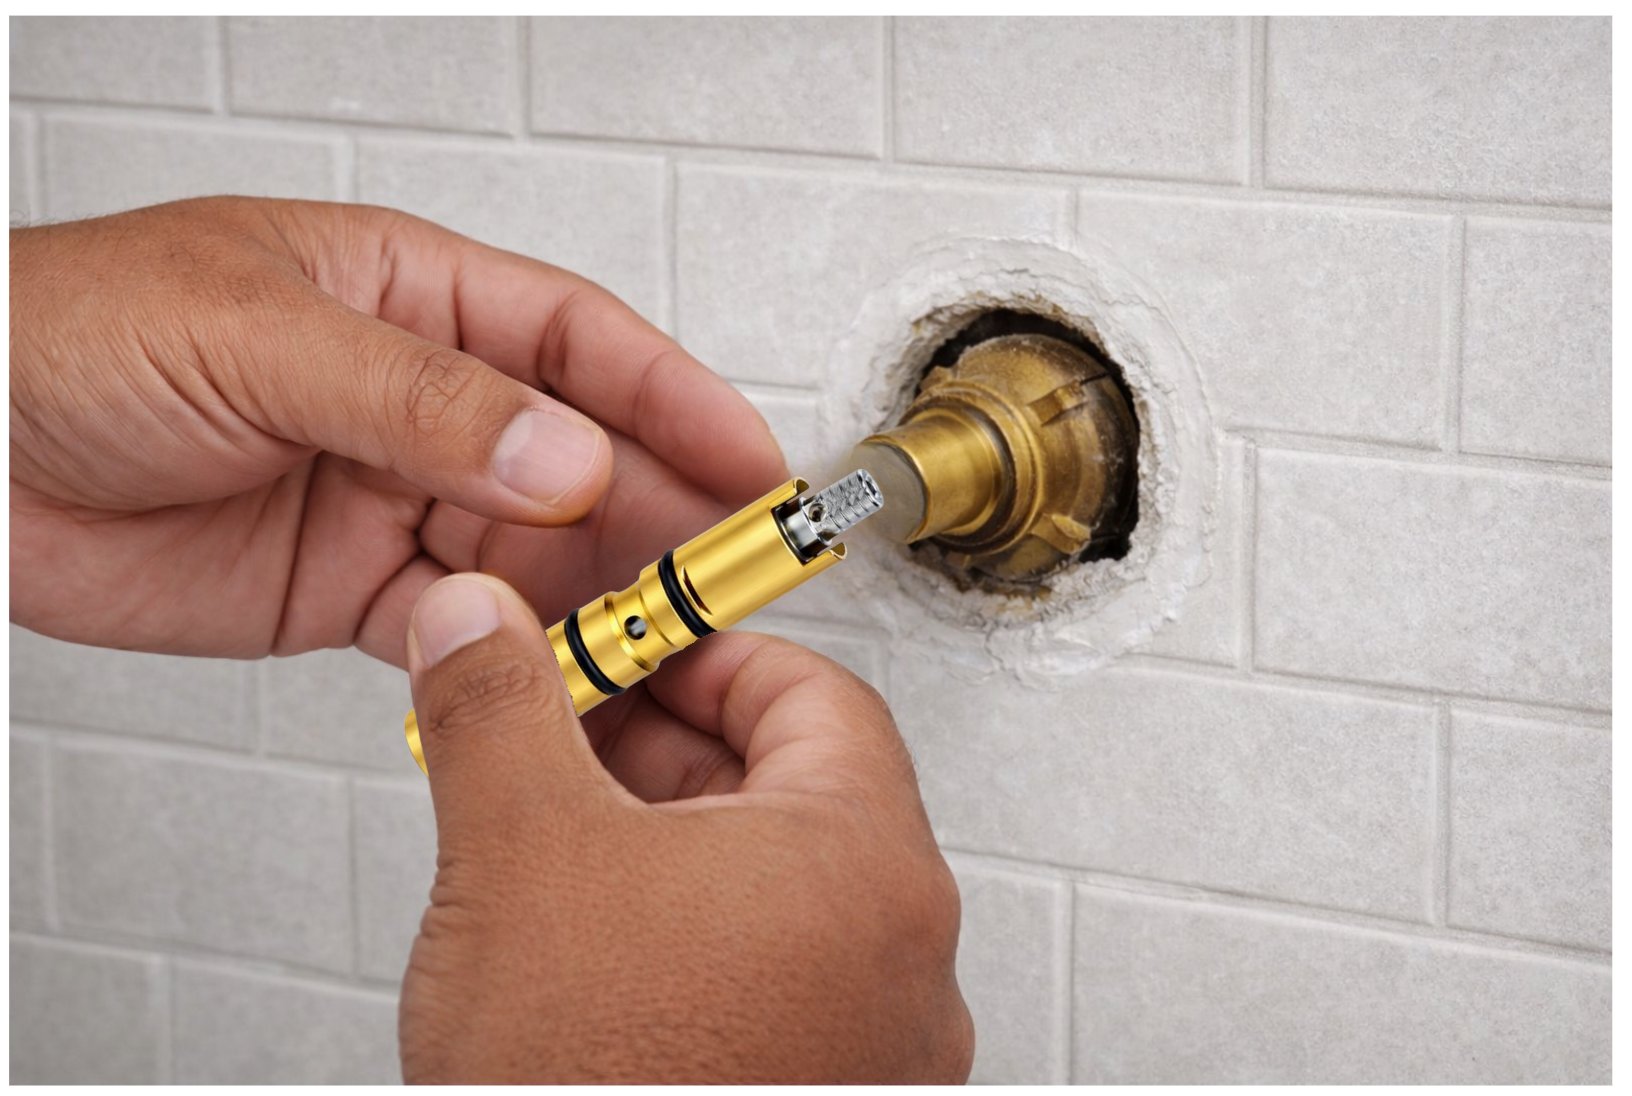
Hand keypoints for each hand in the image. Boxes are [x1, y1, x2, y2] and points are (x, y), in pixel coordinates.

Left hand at [9, 198, 784, 661]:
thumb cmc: (65, 333)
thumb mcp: (262, 335)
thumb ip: (424, 403)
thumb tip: (564, 455)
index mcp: (411, 297)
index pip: (577, 343)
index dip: (674, 400)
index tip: (746, 462)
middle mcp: (415, 399)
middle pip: (574, 456)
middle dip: (656, 514)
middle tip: (725, 575)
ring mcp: (385, 495)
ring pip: (529, 550)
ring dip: (596, 594)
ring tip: (656, 637)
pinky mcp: (348, 587)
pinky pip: (459, 622)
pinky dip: (509, 655)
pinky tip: (552, 672)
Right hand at [399, 574, 974, 1082]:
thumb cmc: (604, 1095)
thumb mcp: (520, 859)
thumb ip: (498, 712)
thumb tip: (478, 625)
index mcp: (865, 863)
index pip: (812, 692)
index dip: (706, 653)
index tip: (634, 647)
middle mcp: (900, 953)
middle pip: (794, 786)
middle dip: (668, 747)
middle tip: (573, 736)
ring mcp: (875, 1039)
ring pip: (777, 888)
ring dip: (672, 842)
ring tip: (563, 841)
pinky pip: (772, 975)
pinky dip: (692, 933)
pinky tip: (599, 949)